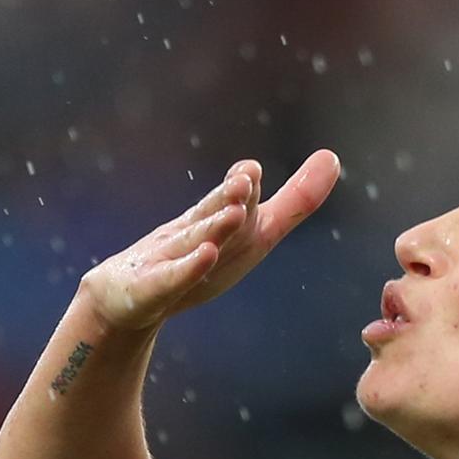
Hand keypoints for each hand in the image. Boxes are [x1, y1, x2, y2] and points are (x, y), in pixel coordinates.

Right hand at [78, 150, 341, 336]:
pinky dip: (187, 269)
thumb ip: (293, 201)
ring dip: (213, 228)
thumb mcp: (252, 233)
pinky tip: (204, 257)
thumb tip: (332, 157)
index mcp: (216, 224)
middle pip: (213, 216)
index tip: (251, 171)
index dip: (244, 189)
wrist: (126, 302)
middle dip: (227, 198)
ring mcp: (166, 261)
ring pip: (193, 243)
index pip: (234, 204)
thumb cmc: (197, 261)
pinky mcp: (148, 290)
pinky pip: (170, 280)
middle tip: (245, 179)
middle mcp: (192, 235)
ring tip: (233, 213)